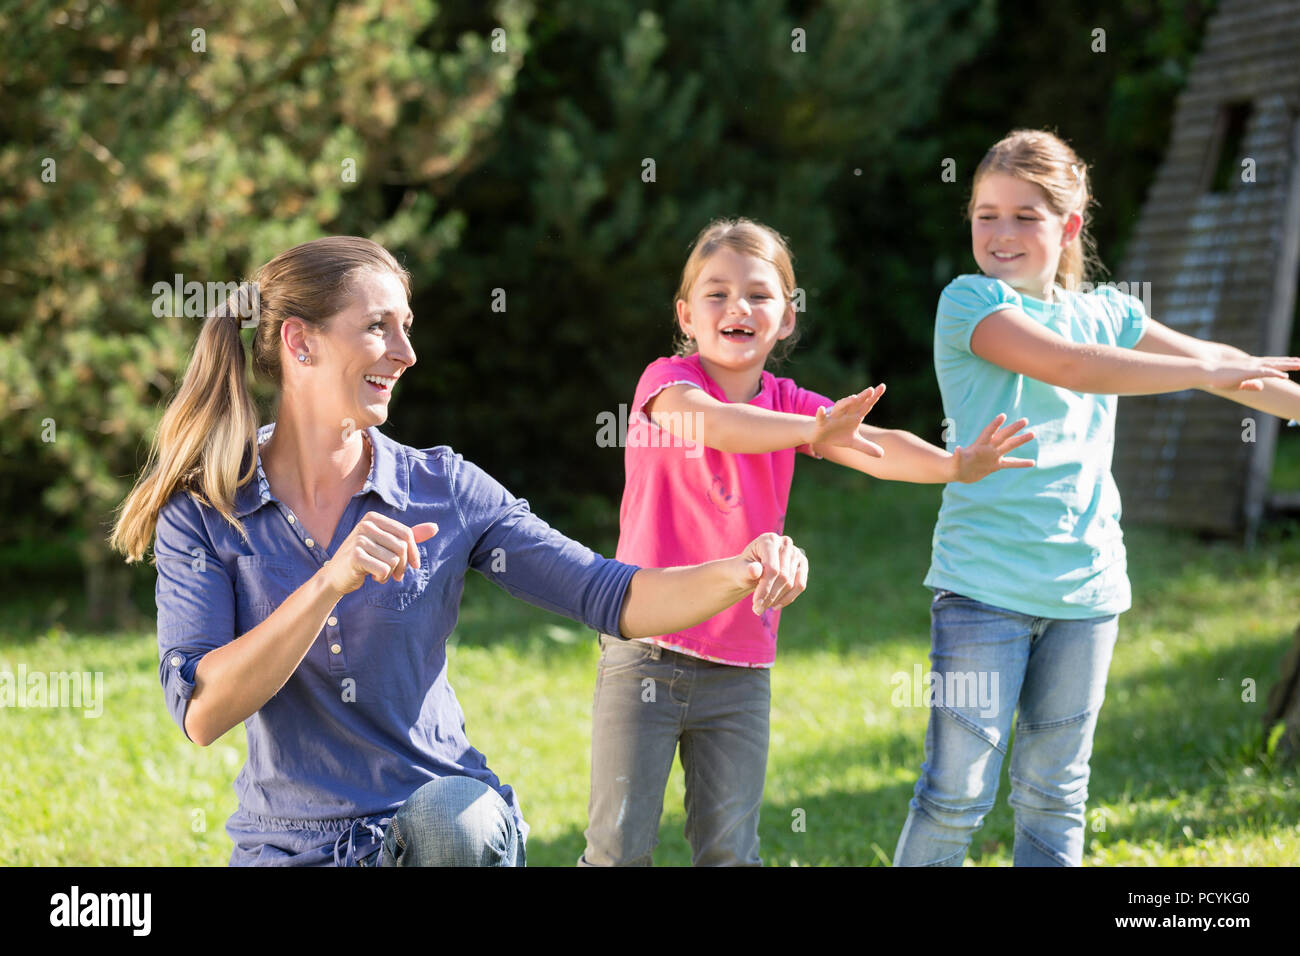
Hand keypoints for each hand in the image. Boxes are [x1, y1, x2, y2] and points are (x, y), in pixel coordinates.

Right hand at [322, 512, 438, 596]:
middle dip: (403, 566)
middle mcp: (365, 525)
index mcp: (374, 518)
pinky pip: (384, 570)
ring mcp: (359, 539)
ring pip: (394, 560)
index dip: (414, 552)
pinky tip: (372, 577)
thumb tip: (435, 527)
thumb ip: (409, 536)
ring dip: (391, 573)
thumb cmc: (364, 559)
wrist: (335, 577)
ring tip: (380, 573)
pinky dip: (382, 578)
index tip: (414, 566)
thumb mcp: (386, 545)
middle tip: (397, 575)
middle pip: (402, 547)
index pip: (406, 533)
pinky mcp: (355, 556)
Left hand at [731, 532, 808, 614]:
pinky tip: (775, 605)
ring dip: (777, 599)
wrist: (750, 569)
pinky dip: (788, 598)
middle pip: (783, 577)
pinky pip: (800, 585)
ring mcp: (796, 553)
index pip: (772, 569)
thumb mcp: (740, 570)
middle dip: (770, 596)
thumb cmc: (743, 569)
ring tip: (763, 608)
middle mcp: (785, 543)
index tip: (756, 605)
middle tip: (757, 610)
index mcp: (769, 540)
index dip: (765, 589)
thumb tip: (755, 570)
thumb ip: (746, 570)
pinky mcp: (802, 564)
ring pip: (791, 583)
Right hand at [808, 385, 885, 458]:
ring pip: (839, 407)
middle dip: (862, 397)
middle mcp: (844, 414)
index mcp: (853, 416)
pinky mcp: (821, 423)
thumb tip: (882, 454)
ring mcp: (832, 417)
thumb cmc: (836, 434)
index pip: (865, 405)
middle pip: (854, 404)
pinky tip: (821, 409)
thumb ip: (866, 447)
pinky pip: (820, 418)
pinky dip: (821, 413)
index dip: (873, 397)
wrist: (817, 434)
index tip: (882, 386)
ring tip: (854, 398)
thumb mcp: (852, 442)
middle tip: (872, 390)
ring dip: (845, 402)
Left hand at [953, 413, 1034, 482]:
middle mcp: (988, 448)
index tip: (1003, 416)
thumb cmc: (954, 466)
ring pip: (1009, 446)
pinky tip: (1032, 462)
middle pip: (1003, 436)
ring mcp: (993, 456)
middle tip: (1025, 420)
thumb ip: (957, 456)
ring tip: (1033, 434)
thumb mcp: (954, 462)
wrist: (957, 472)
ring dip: (1020, 440)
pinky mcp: (996, 465)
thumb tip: (957, 449)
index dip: (995, 425)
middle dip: (1013, 428)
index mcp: (978, 445)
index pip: (988, 432)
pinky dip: (1021, 463)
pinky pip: (1011, 463)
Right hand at [1205, 356, 1299, 390]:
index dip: (1282, 364)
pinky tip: (1285, 376)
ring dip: (1288, 365)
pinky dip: (1276, 373)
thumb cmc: (1218, 379)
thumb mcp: (1236, 384)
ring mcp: (1251, 366)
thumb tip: (1262, 386)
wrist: (1206, 372)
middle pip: (1276, 362)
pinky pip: (1265, 372)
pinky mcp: (1248, 371)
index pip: (1270, 364)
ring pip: (1274, 365)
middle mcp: (1253, 364)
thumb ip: (1251, 385)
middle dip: (1290, 362)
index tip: (1293, 363)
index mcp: (1250, 367)